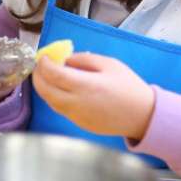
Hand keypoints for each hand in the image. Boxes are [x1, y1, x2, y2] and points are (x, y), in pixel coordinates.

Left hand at [31, 52, 155, 139]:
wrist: (144, 116)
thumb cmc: (129, 87)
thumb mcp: (109, 64)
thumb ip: (83, 59)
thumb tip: (64, 59)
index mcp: (86, 86)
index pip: (53, 74)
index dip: (43, 63)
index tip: (43, 55)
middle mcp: (77, 103)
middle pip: (44, 90)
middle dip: (37, 75)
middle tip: (40, 64)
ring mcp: (76, 116)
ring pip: (49, 101)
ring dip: (43, 87)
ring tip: (48, 74)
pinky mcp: (79, 124)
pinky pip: (59, 109)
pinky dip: (54, 96)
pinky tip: (60, 88)